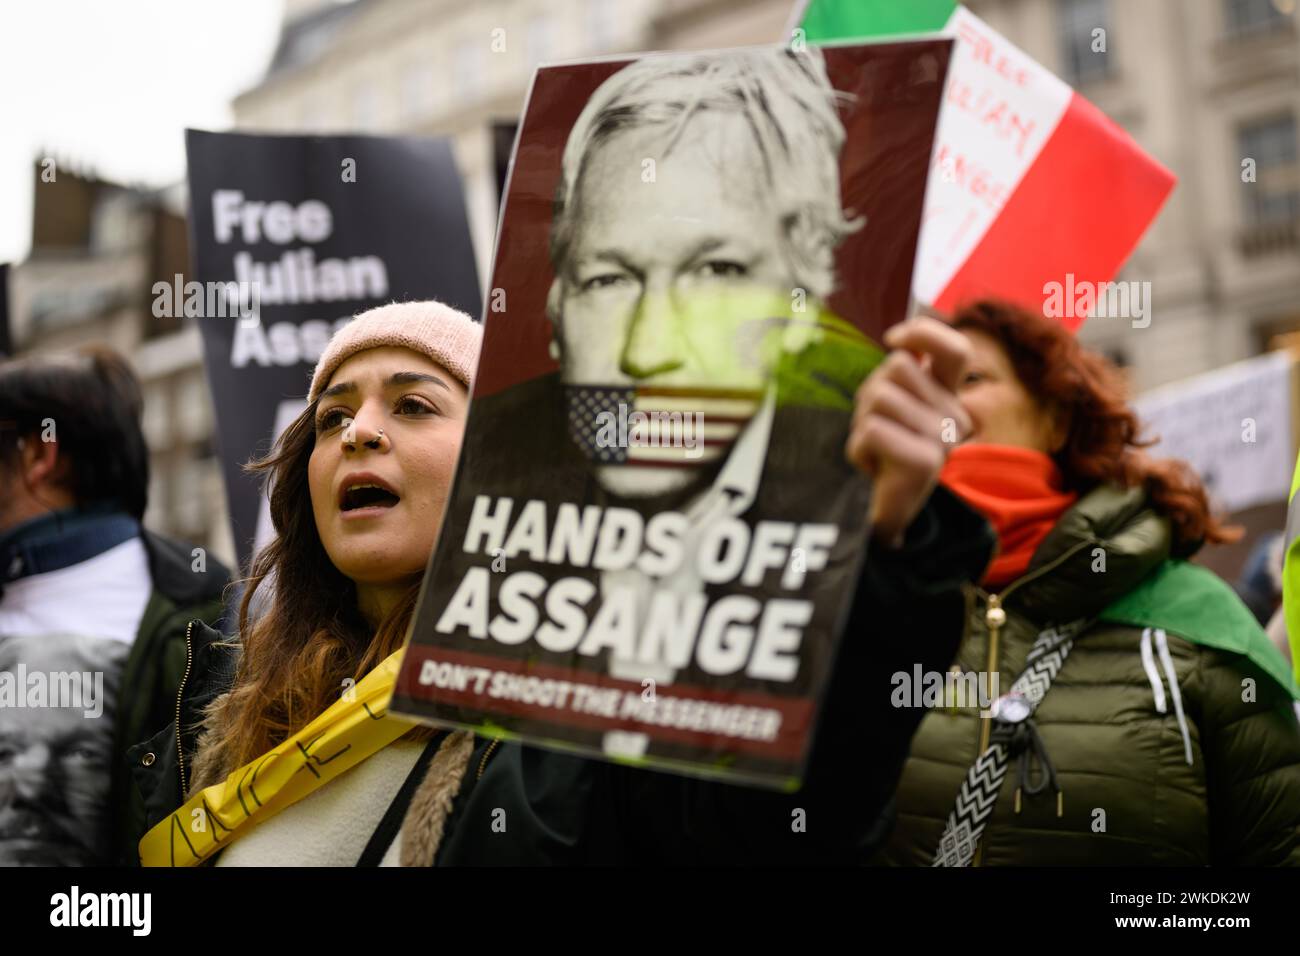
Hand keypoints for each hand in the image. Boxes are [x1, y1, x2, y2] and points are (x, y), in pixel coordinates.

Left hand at [845, 316, 972, 547]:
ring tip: (874, 447)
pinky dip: (858, 447)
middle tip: (877, 427)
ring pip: (880, 396)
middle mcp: (956, 417)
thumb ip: (904, 369)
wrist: (882, 510)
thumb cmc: (883, 447)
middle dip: (870, 392)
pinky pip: (873, 430)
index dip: (923, 333)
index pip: (956, 349)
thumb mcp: (894, 400)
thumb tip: (900, 340)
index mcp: (951, 396)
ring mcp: (943, 440)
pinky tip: (871, 467)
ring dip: (862, 420)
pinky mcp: (925, 463)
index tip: (893, 340)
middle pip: (897, 367)